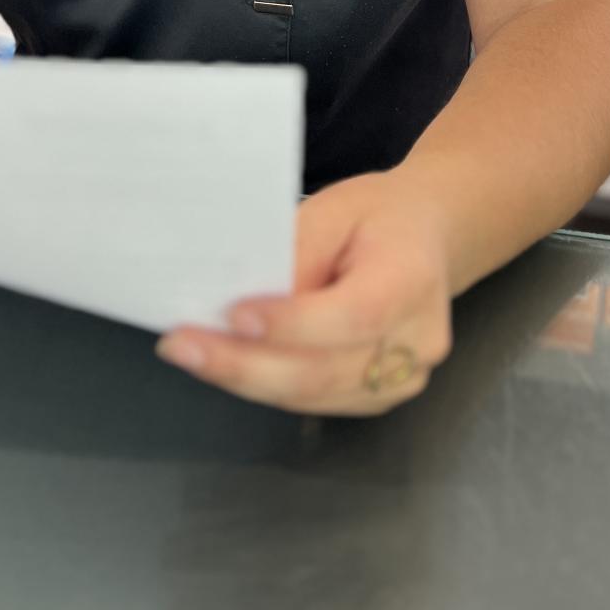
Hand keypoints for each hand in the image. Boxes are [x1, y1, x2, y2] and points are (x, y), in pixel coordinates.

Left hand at [155, 170, 453, 414]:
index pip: (353, 316)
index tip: (233, 315)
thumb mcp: (335, 209)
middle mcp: (418, 341)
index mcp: (412, 281)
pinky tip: (227, 364)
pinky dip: (266, 384)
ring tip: (192, 355)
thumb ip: (296, 254)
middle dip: (245, 364)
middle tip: (184, 347)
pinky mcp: (380, 395)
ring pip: (313, 394)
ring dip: (246, 378)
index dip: (292, 324)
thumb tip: (244, 298)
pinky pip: (316, 399)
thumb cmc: (377, 215)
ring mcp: (404, 378)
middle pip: (325, 370)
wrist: (425, 236)